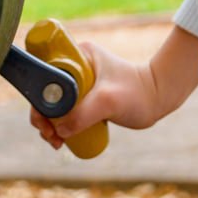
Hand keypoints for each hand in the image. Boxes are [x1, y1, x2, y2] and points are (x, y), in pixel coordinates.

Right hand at [28, 41, 161, 150]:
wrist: (159, 98)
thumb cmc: (137, 93)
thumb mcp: (107, 102)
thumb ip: (82, 114)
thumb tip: (58, 130)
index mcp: (78, 55)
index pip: (45, 73)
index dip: (37, 97)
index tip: (43, 119)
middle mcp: (76, 65)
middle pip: (46, 91)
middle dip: (42, 115)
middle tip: (50, 136)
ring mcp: (81, 81)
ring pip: (54, 103)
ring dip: (49, 124)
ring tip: (56, 142)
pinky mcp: (87, 96)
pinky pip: (65, 110)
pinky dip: (59, 125)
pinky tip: (60, 139)